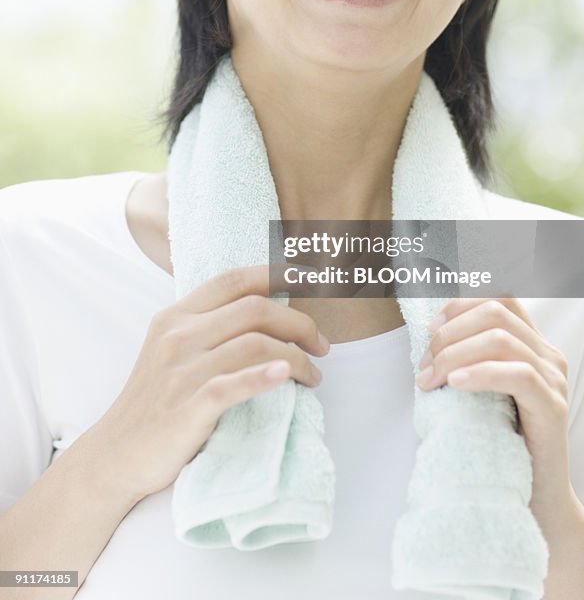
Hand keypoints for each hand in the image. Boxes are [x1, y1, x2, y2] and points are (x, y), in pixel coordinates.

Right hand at [100, 264, 329, 502]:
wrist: (116, 455)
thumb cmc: (155, 401)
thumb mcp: (171, 349)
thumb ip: (208, 326)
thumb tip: (266, 312)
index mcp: (176, 316)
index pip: (233, 280)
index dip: (277, 274)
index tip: (311, 280)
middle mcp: (178, 336)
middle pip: (254, 310)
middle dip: (299, 323)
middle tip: (321, 345)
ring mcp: (181, 371)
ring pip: (254, 345)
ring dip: (296, 358)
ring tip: (313, 376)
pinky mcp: (187, 408)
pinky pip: (232, 385)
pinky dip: (264, 377)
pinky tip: (287, 377)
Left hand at [416, 296, 581, 537]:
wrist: (537, 498)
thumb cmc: (502, 443)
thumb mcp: (483, 391)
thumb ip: (469, 360)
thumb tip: (429, 335)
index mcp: (532, 344)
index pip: (499, 297)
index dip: (460, 304)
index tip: (430, 330)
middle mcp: (548, 354)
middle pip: (494, 312)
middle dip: (449, 333)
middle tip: (424, 367)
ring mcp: (554, 380)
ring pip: (500, 339)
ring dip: (455, 354)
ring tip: (431, 381)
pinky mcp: (554, 408)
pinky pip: (519, 375)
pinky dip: (481, 373)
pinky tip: (457, 385)